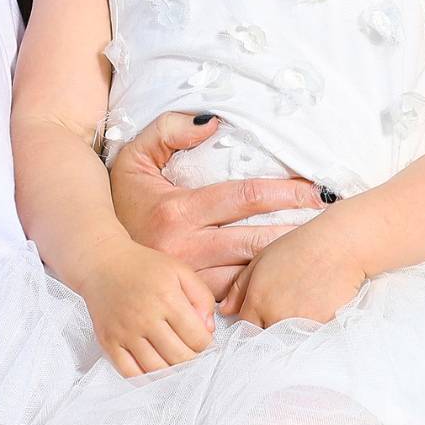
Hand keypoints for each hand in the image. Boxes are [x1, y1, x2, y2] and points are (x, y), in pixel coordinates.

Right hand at [81, 239, 216, 376]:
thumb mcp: (181, 271)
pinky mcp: (109, 342)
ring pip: (157, 370)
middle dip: (192, 360)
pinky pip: (130, 373)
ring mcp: (125, 332)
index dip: (206, 344)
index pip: (197, 339)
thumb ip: (203, 297)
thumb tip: (208, 330)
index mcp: (167, 298)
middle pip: (180, 358)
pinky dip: (146, 378)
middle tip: (191, 352)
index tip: (203, 341)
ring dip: (172, 371)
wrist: (102, 263)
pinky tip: (154, 369)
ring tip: (175, 360)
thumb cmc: (144, 266)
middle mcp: (145, 318)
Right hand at [110, 112, 327, 297]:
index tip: (314, 189)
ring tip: (318, 248)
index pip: (244, 197)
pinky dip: (260, 285)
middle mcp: (186, 248)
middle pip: (256, 239)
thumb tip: (213, 122)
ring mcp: (190, 279)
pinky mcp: (191, 302)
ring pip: (250, 272)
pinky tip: (285, 276)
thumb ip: (169, 131)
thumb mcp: (135, 156)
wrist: (93, 254)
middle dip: (297, 228)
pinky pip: (235, 295)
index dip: (284, 192)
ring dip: (285, 260)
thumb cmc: (121, 201)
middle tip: (331, 220)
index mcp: (178, 211)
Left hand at [221, 217, 366, 327]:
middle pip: (266, 340)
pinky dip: (311, 333)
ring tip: (302, 313)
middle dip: (271, 333)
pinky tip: (317, 313)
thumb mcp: (262, 259)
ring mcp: (297, 324)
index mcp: (257, 300)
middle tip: (284, 317)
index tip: (262, 322)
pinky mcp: (321, 328)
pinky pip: (309, 340)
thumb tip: (225, 311)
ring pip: (287, 342)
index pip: (246, 330)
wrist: (340, 245)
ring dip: (291, 335)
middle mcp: (274, 316)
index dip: (254, 327)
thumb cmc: (301, 246)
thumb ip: (240, 287)